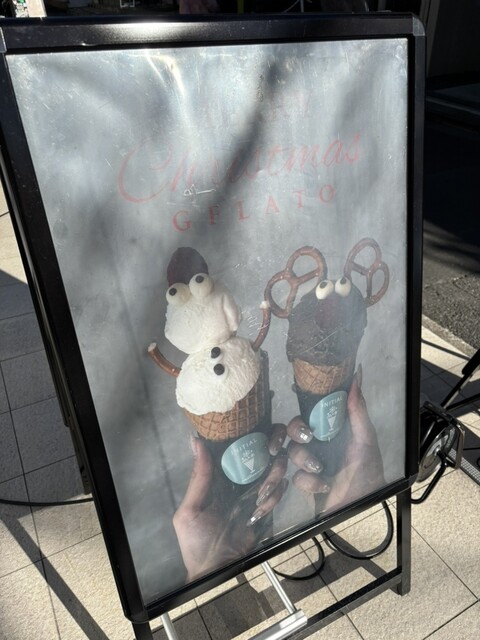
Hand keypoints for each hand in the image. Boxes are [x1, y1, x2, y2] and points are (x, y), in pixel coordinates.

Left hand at [173, 436, 287, 580]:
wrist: (214, 573)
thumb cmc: (195, 542)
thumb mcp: (190, 511)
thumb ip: (198, 478)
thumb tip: (195, 441)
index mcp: (215, 481)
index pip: (231, 454)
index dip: (244, 441)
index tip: (255, 428)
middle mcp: (234, 485)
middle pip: (255, 463)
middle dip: (266, 456)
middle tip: (274, 452)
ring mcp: (249, 498)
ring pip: (268, 476)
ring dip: (274, 474)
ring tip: (272, 477)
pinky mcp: (262, 512)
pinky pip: (274, 497)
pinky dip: (274, 496)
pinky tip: (267, 501)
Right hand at [287, 368, 384, 511]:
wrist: (363, 504)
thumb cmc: (367, 469)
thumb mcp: (365, 439)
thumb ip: (357, 410)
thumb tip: (356, 377)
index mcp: (332, 430)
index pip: (312, 411)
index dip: (303, 406)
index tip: (298, 399)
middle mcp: (319, 443)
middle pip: (295, 428)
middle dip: (297, 430)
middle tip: (307, 436)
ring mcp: (311, 462)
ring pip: (293, 451)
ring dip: (304, 459)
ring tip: (320, 468)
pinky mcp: (306, 482)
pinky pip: (296, 475)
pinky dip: (310, 481)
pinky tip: (324, 485)